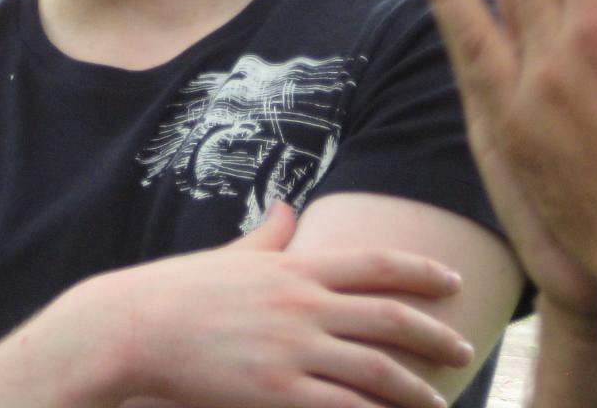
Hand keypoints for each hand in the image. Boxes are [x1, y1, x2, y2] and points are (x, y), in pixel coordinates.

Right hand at [93, 202, 472, 407]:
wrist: (134, 326)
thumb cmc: (179, 290)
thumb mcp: (231, 257)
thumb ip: (268, 237)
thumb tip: (287, 207)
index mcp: (294, 267)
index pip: (375, 264)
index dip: (421, 271)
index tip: (453, 280)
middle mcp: (302, 304)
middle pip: (388, 316)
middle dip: (433, 333)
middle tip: (462, 346)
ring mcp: (292, 348)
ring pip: (377, 370)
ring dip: (417, 389)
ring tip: (440, 402)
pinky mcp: (277, 392)